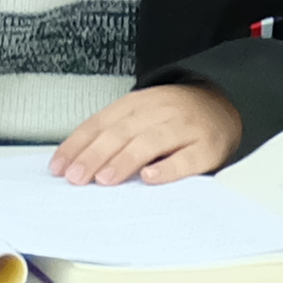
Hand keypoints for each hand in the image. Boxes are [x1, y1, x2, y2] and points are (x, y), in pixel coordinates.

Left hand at [51, 83, 243, 185]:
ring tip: (105, 179)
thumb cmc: (172, 117)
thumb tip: (76, 162)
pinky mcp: (206, 147)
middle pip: (121, 132)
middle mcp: (158, 112)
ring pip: (150, 142)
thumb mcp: (140, 115)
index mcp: (136, 103)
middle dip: (95, 155)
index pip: (100, 123)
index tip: (59, 167)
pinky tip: (150, 178)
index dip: (77, 145)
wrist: (223, 104)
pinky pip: (186, 159)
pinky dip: (167, 168)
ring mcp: (183, 128)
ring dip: (124, 160)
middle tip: (77, 177)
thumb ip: (113, 133)